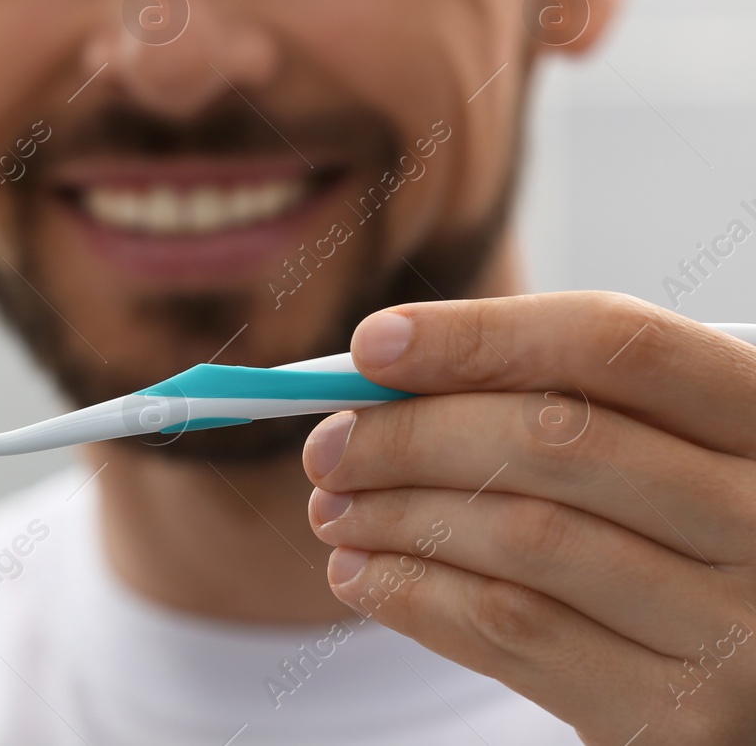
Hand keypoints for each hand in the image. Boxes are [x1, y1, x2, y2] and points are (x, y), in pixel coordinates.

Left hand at [303, 291, 755, 744]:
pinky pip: (512, 634)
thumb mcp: (657, 449)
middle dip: (411, 436)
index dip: (478, 335)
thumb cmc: (678, 535)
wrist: (747, 682)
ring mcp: (736, 627)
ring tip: (332, 509)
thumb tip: (379, 368)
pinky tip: (361, 573)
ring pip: (521, 539)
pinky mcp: (679, 717)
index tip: (371, 344)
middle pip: (553, 439)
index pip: (612, 344)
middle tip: (327, 445)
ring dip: (395, 517)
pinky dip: (412, 595)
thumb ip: (550, 399)